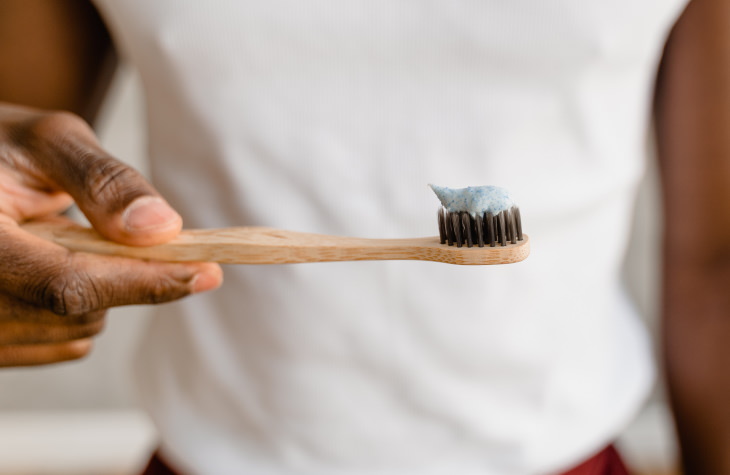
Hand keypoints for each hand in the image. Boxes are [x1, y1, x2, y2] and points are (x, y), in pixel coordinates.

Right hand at [0, 103, 221, 366]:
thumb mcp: (46, 142)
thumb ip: (103, 181)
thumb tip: (162, 228)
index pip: (66, 284)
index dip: (143, 281)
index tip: (207, 271)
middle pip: (79, 311)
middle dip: (119, 273)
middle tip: (106, 226)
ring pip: (77, 332)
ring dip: (96, 290)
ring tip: (54, 241)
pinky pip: (62, 344)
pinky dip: (77, 309)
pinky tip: (49, 268)